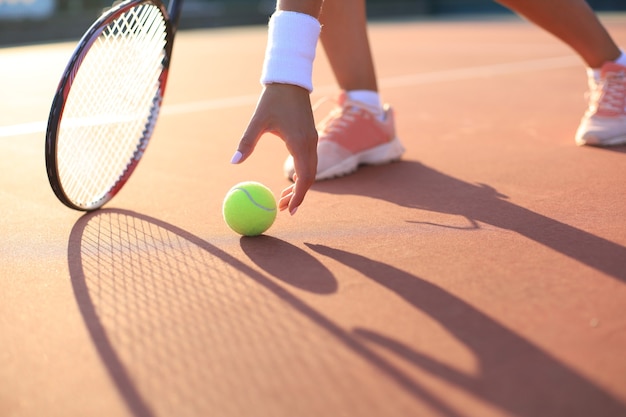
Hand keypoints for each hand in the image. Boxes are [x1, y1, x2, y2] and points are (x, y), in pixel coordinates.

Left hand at [233, 83, 317, 214]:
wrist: (290, 81)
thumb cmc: (273, 99)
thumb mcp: (257, 121)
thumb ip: (247, 142)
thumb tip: (234, 161)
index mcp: (299, 143)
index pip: (303, 178)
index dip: (298, 196)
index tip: (288, 210)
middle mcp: (310, 144)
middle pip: (309, 178)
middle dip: (298, 195)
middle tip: (282, 209)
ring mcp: (312, 140)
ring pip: (310, 171)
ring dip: (299, 186)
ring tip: (283, 198)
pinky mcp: (310, 137)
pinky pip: (309, 162)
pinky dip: (302, 174)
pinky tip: (290, 180)